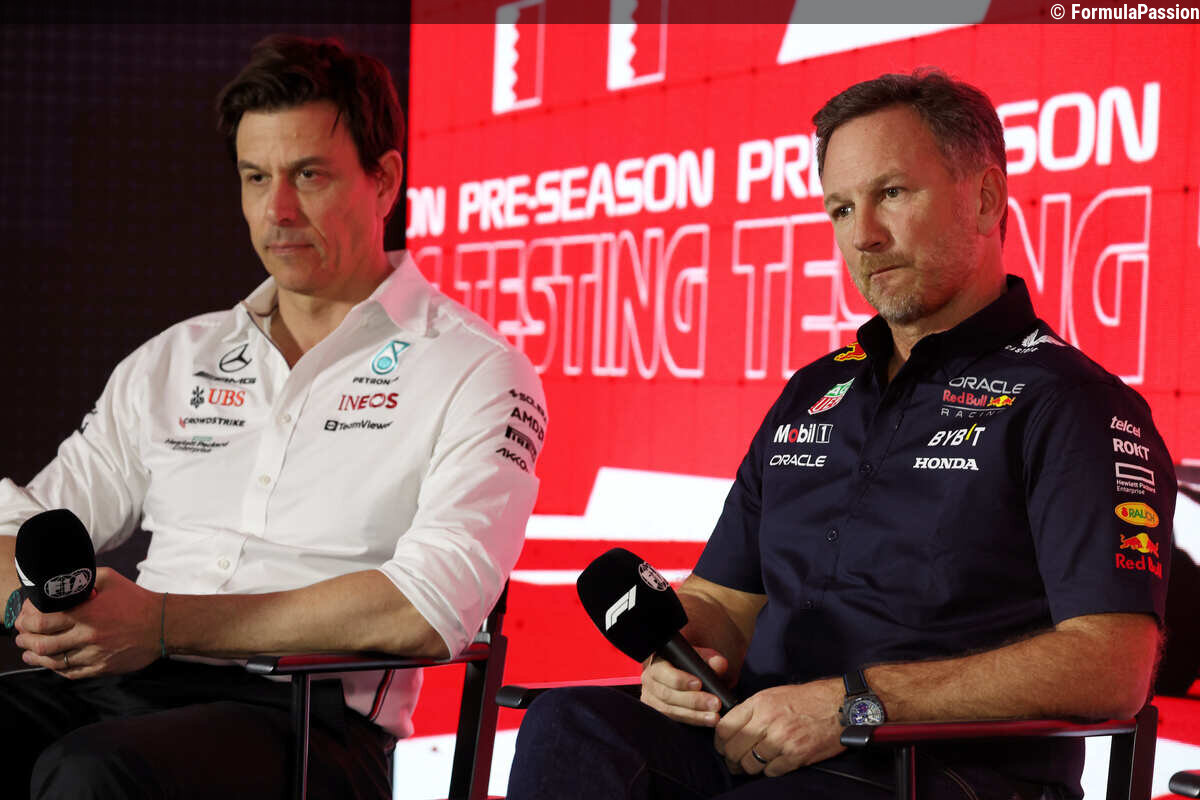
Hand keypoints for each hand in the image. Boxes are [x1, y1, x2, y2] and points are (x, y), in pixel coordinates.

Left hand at [14, 568, 161, 678]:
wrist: (163, 624)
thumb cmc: (136, 600)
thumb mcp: (110, 578)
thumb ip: (83, 577)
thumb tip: (62, 578)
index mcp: (87, 613)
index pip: (43, 621)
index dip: (26, 622)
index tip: (22, 620)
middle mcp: (88, 636)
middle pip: (43, 644)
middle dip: (25, 641)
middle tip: (20, 637)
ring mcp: (95, 655)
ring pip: (54, 662)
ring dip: (35, 658)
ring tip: (28, 654)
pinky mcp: (102, 668)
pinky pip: (71, 673)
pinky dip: (56, 669)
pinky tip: (51, 663)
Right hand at [640, 647, 729, 726]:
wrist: (683, 679)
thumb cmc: (689, 666)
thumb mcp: (698, 658)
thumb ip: (709, 659)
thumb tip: (719, 664)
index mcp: (656, 664)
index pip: (664, 673)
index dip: (681, 680)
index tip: (699, 684)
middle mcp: (649, 682)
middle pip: (668, 695)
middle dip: (693, 701)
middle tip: (715, 704)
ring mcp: (651, 700)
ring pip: (670, 711)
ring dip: (694, 715)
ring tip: (714, 717)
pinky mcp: (658, 714)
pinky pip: (673, 721)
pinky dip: (691, 722)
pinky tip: (706, 722)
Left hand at [714, 679, 844, 776]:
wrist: (841, 705)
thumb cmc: (809, 699)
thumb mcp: (774, 694)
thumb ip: (752, 710)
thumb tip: (732, 727)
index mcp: (759, 703)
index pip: (724, 727)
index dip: (720, 742)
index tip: (722, 748)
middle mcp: (767, 720)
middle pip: (733, 750)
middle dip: (732, 759)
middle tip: (736, 762)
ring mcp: (781, 739)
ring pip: (750, 764)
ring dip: (750, 768)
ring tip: (755, 765)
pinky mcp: (796, 755)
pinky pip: (771, 772)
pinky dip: (771, 771)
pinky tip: (776, 764)